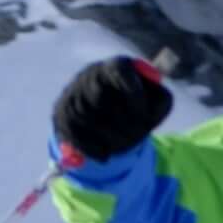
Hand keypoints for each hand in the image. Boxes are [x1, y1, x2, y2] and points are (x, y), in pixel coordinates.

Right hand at [52, 56, 169, 163]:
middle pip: (100, 98)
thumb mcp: (156, 102)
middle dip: (121, 123)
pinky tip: (105, 156)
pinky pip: (72, 131)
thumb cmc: (138, 105)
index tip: (144, 116)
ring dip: (106, 136)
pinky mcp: (61, 112)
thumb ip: (161, 101)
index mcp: (116, 65)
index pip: (119, 69)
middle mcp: (90, 74)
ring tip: (123, 145)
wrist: (106, 114)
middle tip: (136, 138)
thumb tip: (149, 111)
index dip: (132, 92)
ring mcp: (72, 92)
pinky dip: (90, 147)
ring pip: (85, 116)